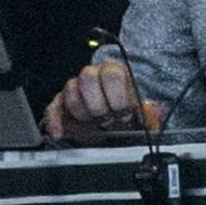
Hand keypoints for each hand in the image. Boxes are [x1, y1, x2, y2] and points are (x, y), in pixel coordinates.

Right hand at [43, 59, 160, 140]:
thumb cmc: (127, 112)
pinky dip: (54, 122)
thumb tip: (154, 114)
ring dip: (82, 112)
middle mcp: (92, 76)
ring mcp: (74, 89)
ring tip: (93, 123)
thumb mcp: (142, 111)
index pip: (111, 74)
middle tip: (106, 119)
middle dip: (98, 103)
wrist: (115, 116)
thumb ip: (149, 112)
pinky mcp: (61, 103)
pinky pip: (52, 108)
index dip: (117, 96)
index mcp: (114, 72)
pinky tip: (59, 133)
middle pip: (87, 78)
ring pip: (70, 92)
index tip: (123, 112)